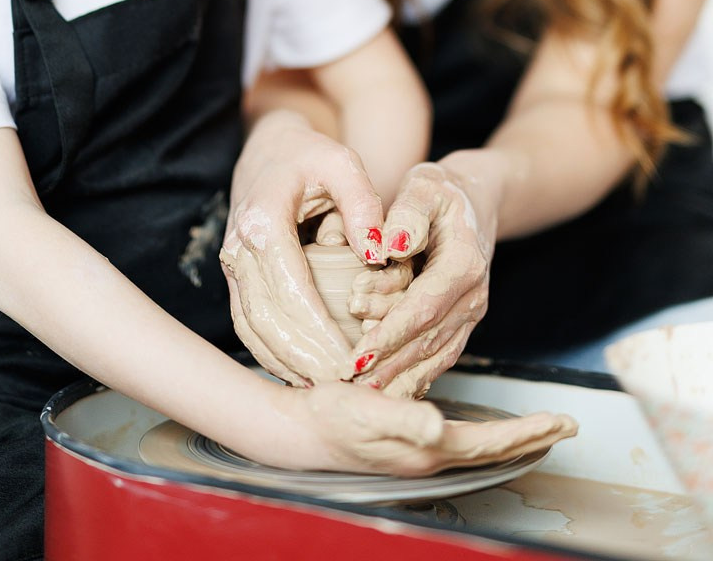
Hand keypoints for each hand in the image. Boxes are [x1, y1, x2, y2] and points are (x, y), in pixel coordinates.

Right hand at [220, 111, 385, 385]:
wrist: (270, 150)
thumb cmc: (309, 156)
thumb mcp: (342, 162)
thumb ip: (363, 203)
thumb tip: (377, 252)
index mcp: (262, 220)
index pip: (290, 289)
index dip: (317, 330)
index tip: (349, 360)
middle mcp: (238, 248)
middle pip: (266, 318)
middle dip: (303, 358)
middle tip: (343, 388)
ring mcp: (233, 266)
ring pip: (251, 328)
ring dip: (285, 363)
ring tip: (326, 391)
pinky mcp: (237, 278)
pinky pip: (248, 325)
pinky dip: (272, 354)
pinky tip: (303, 374)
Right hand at [264, 381, 576, 474]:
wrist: (299, 429)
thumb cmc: (330, 417)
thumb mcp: (365, 412)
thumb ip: (403, 420)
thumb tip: (440, 428)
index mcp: (426, 447)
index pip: (490, 441)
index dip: (527, 432)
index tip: (561, 422)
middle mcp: (428, 454)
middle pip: (492, 449)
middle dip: (531, 438)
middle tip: (566, 425)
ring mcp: (418, 451)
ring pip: (479, 446)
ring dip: (512, 437)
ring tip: (539, 427)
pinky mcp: (407, 443)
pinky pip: (460, 441)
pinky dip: (485, 434)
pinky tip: (485, 428)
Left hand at [349, 158, 497, 397]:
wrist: (473, 200)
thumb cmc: (441, 192)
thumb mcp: (425, 187)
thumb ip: (408, 214)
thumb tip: (390, 246)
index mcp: (465, 264)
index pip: (424, 307)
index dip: (390, 333)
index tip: (358, 354)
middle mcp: (473, 297)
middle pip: (427, 340)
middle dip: (386, 363)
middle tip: (346, 380)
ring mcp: (469, 315)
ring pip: (433, 357)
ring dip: (397, 377)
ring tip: (358, 393)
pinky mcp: (459, 325)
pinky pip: (436, 358)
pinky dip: (411, 377)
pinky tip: (384, 392)